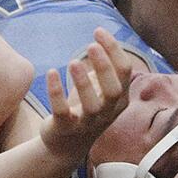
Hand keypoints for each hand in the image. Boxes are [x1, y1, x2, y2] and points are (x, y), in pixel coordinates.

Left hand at [39, 28, 131, 159]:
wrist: (65, 146)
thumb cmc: (84, 109)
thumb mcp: (99, 88)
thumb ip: (104, 67)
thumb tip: (102, 36)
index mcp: (119, 99)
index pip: (125, 72)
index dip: (114, 50)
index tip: (98, 31)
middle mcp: (107, 112)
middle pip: (114, 89)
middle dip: (104, 67)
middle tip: (91, 45)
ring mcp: (87, 122)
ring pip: (92, 105)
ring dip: (83, 82)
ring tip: (73, 62)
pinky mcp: (65, 128)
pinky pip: (63, 111)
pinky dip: (57, 92)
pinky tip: (52, 72)